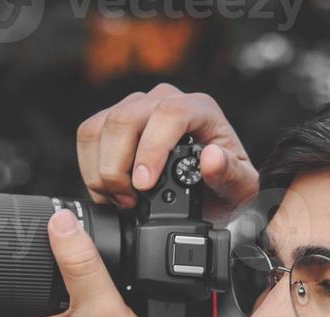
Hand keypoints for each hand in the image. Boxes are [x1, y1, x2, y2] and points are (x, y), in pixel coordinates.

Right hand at [77, 83, 259, 216]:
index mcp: (199, 109)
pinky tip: (110, 190)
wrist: (209, 191)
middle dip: (118, 167)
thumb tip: (211, 158)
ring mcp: (136, 107)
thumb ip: (231, 174)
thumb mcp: (240, 188)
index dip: (151, 149)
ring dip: (101, 169)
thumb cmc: (224, 185)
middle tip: (130, 201)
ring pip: (100, 127)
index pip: (169, 114)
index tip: (144, 185)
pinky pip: (89, 135)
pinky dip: (91, 167)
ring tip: (121, 199)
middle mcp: (165, 101)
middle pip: (125, 119)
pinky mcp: (114, 121)